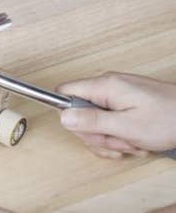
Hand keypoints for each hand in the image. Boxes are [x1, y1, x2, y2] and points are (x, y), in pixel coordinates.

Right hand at [57, 72, 175, 156]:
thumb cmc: (167, 119)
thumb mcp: (127, 126)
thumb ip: (93, 121)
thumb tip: (63, 118)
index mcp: (103, 86)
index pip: (65, 93)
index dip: (68, 114)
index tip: (86, 131)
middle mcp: (106, 85)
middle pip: (80, 112)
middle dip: (97, 134)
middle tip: (118, 142)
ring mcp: (115, 93)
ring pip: (95, 119)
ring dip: (111, 138)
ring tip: (132, 142)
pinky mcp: (124, 101)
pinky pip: (109, 119)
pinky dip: (119, 134)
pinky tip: (135, 139)